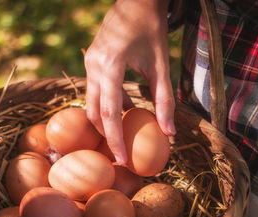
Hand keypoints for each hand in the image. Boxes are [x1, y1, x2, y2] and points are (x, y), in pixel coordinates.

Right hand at [84, 0, 175, 164]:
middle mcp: (93, 64)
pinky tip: (125, 107)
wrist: (137, 1)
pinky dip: (107, 104)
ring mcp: (88, 62)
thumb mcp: (161, 65)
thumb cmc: (152, 29)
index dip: (115, 139)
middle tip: (121, 153)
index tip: (122, 160)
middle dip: (106, 135)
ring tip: (123, 134)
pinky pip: (95, 90)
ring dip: (106, 120)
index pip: (110, 112)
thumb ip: (165, 99)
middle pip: (95, 111)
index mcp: (110, 65)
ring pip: (92, 102)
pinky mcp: (90, 61)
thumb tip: (169, 134)